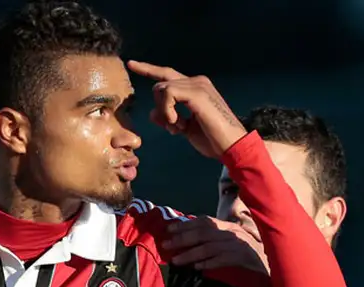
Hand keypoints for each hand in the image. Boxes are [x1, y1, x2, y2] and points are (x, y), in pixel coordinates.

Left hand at [127, 60, 247, 158]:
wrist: (232, 146)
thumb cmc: (212, 139)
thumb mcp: (184, 128)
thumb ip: (168, 118)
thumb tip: (153, 113)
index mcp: (195, 88)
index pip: (166, 75)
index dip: (148, 69)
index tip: (130, 64)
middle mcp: (197, 82)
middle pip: (160, 84)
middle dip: (159, 108)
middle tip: (173, 127)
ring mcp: (198, 85)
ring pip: (162, 89)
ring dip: (164, 112)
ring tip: (179, 127)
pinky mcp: (197, 92)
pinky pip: (168, 93)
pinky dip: (167, 111)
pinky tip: (178, 124)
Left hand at [164, 217, 268, 274]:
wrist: (274, 266)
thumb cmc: (246, 255)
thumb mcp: (229, 242)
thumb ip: (212, 239)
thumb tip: (186, 240)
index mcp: (228, 226)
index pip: (204, 221)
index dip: (185, 224)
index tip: (169, 229)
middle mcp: (233, 233)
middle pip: (203, 232)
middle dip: (182, 238)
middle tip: (166, 245)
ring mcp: (238, 245)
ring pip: (209, 247)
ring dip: (190, 254)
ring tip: (176, 260)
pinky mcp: (243, 258)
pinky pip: (222, 260)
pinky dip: (209, 263)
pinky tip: (197, 268)